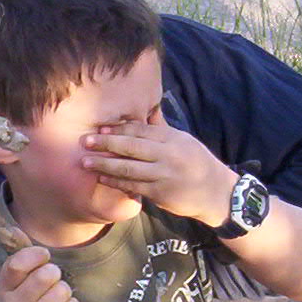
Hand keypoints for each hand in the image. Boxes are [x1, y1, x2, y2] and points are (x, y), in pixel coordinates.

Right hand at [0, 245, 78, 301]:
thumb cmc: (36, 299)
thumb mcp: (24, 279)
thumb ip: (21, 255)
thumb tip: (14, 228)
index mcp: (4, 289)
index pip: (17, 264)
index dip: (36, 255)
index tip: (44, 256)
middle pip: (45, 275)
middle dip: (55, 274)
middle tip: (51, 283)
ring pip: (61, 290)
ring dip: (64, 292)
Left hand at [81, 121, 233, 222]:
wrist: (216, 192)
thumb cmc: (196, 163)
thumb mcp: (183, 141)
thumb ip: (162, 129)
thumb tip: (147, 108)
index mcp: (172, 139)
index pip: (141, 131)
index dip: (118, 130)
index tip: (100, 129)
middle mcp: (168, 155)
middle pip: (131, 147)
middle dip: (106, 144)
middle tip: (85, 141)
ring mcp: (163, 175)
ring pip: (128, 169)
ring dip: (104, 165)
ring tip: (86, 162)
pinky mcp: (160, 193)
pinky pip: (133, 186)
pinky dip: (116, 182)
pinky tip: (102, 179)